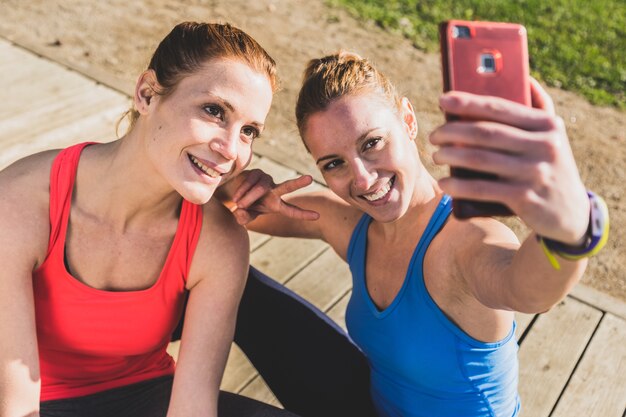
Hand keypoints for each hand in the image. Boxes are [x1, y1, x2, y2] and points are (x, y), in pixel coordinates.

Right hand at [227, 169, 319, 224]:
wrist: (234, 192)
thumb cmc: (245, 206)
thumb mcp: (246, 216)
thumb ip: (244, 218)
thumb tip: (241, 214)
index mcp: (276, 205)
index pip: (291, 211)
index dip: (304, 214)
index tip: (318, 216)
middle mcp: (275, 191)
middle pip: (287, 187)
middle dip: (298, 183)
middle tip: (310, 178)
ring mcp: (267, 181)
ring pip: (260, 189)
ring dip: (249, 198)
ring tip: (239, 205)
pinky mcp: (257, 173)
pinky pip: (250, 182)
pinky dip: (242, 191)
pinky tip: (235, 198)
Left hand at [429, 78, 589, 244]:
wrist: (571, 213)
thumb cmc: (549, 167)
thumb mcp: (552, 137)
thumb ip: (540, 108)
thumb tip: (523, 76)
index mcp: (547, 125)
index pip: (500, 108)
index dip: (468, 102)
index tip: (442, 100)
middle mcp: (544, 146)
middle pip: (486, 133)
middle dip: (452, 131)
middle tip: (434, 135)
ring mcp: (535, 173)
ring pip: (481, 159)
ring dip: (451, 156)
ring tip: (436, 156)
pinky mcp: (526, 198)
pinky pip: (484, 189)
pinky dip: (460, 186)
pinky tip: (444, 183)